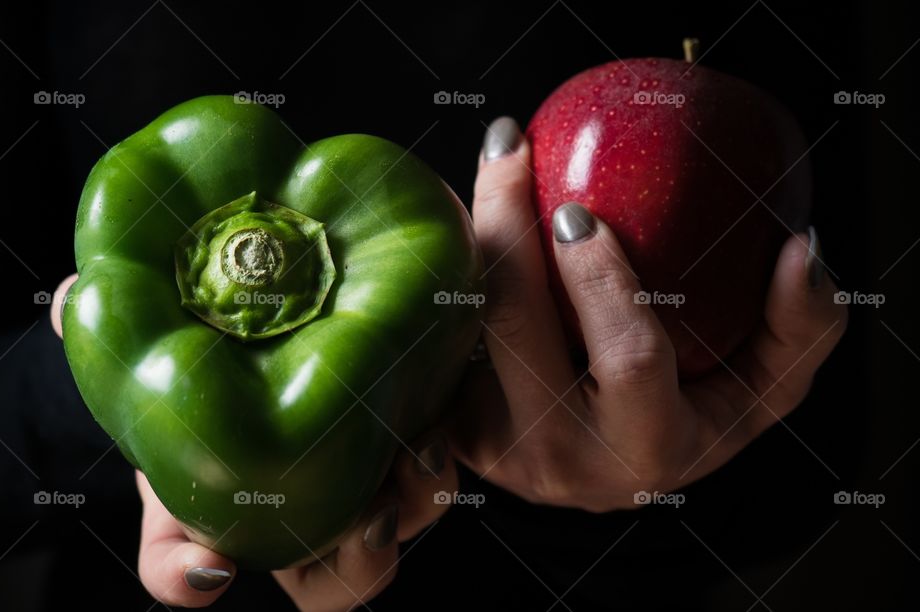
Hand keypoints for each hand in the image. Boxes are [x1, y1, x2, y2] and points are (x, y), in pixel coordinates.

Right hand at [52, 275, 455, 609]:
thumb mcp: (162, 330)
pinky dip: (434, 472)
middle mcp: (285, 513)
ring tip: (417, 454)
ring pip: (384, 543)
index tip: (207, 569)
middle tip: (364, 520)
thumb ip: (113, 319)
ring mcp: (349, 487)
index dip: (186, 577)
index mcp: (209, 501)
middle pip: (320, 580)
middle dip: (347, 565)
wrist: (281, 316)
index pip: (181, 565)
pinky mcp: (401, 448)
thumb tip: (68, 299)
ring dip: (407, 510)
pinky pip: (428, 486)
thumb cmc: (207, 346)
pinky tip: (434, 428)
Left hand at [448, 117, 847, 511]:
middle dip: (505, 227)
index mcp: (649, 447)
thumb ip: (799, 326)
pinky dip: (446, 273)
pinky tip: (457, 219)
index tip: (577, 208)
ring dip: (463, 239)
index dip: (602, 280)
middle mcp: (564, 461)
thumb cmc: (691, 419)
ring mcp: (499, 452)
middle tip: (508, 150)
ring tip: (477, 170)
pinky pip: (439, 338)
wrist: (611, 471)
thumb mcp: (763, 390)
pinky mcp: (458, 434)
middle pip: (517, 329)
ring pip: (464, 328)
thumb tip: (803, 246)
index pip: (629, 358)